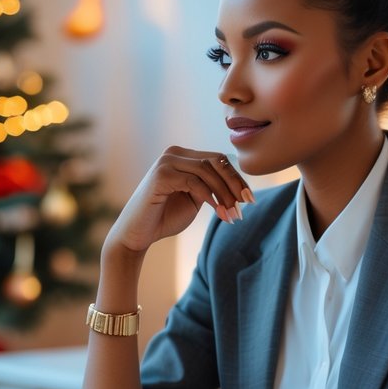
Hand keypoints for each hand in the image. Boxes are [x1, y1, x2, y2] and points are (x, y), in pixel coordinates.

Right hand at [108, 147, 253, 255]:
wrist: (137, 235)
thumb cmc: (165, 218)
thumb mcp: (194, 199)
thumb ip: (211, 187)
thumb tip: (238, 184)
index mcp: (183, 156)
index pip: (218, 160)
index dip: (237, 178)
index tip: (250, 199)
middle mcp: (174, 153)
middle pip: (216, 161)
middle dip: (234, 184)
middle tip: (246, 205)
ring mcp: (166, 161)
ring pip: (208, 171)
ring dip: (225, 194)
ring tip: (233, 215)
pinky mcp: (161, 174)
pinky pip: (194, 182)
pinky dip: (211, 198)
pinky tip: (220, 213)